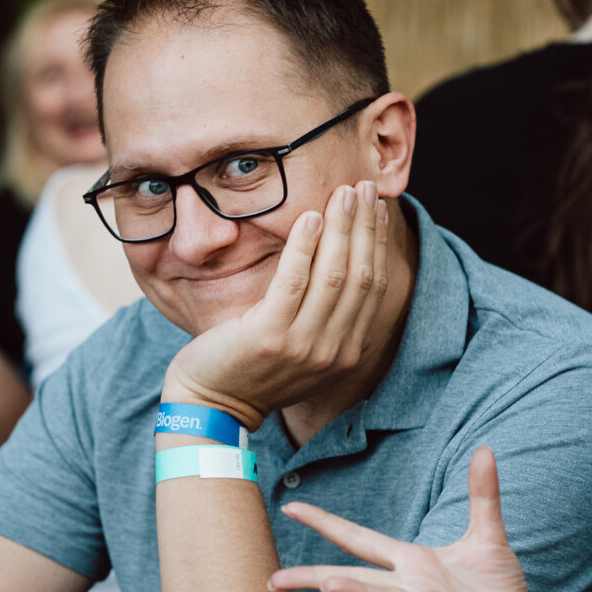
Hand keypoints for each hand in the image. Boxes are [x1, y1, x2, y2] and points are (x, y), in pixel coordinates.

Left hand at [163, 181, 388, 431]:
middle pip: (360, 276)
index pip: (373, 287)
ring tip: (343, 193)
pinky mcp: (269, 336)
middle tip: (364, 187)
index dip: (378, 243)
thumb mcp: (302, 348)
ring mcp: (302, 345)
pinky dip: (305, 247)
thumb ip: (325, 317)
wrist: (214, 404)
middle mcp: (333, 351)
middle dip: (364, 227)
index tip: (378, 209)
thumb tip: (341, 263)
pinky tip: (309, 218)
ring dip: (341, 228)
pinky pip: (294, 281)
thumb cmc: (253, 369)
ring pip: (333, 275)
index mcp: (346, 352)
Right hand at [269, 446, 547, 591]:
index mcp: (412, 563)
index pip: (359, 540)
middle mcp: (412, 587)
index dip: (326, 523)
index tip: (291, 506)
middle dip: (315, 577)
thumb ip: (482, 494)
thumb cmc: (496, 591)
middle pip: (356, 578)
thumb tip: (486, 448)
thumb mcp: (487, 535)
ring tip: (330, 584)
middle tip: (273, 579)